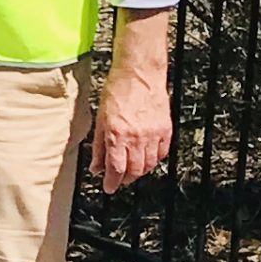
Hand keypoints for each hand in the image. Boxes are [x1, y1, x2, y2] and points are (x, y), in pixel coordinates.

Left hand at [93, 11, 174, 192]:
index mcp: (117, 134)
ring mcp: (153, 134)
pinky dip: (153, 160)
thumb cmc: (117, 90)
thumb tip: (95, 166)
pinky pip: (161, 154)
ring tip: (130, 171)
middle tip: (119, 181)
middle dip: (125, 179)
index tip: (108, 188)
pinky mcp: (166, 130)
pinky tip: (146, 159)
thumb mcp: (100, 118)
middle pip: (134, 170)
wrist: (140, 73)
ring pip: (148, 165)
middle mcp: (136, 137)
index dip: (112, 182)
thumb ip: (98, 145)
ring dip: (139, 172)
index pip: (116, 168)